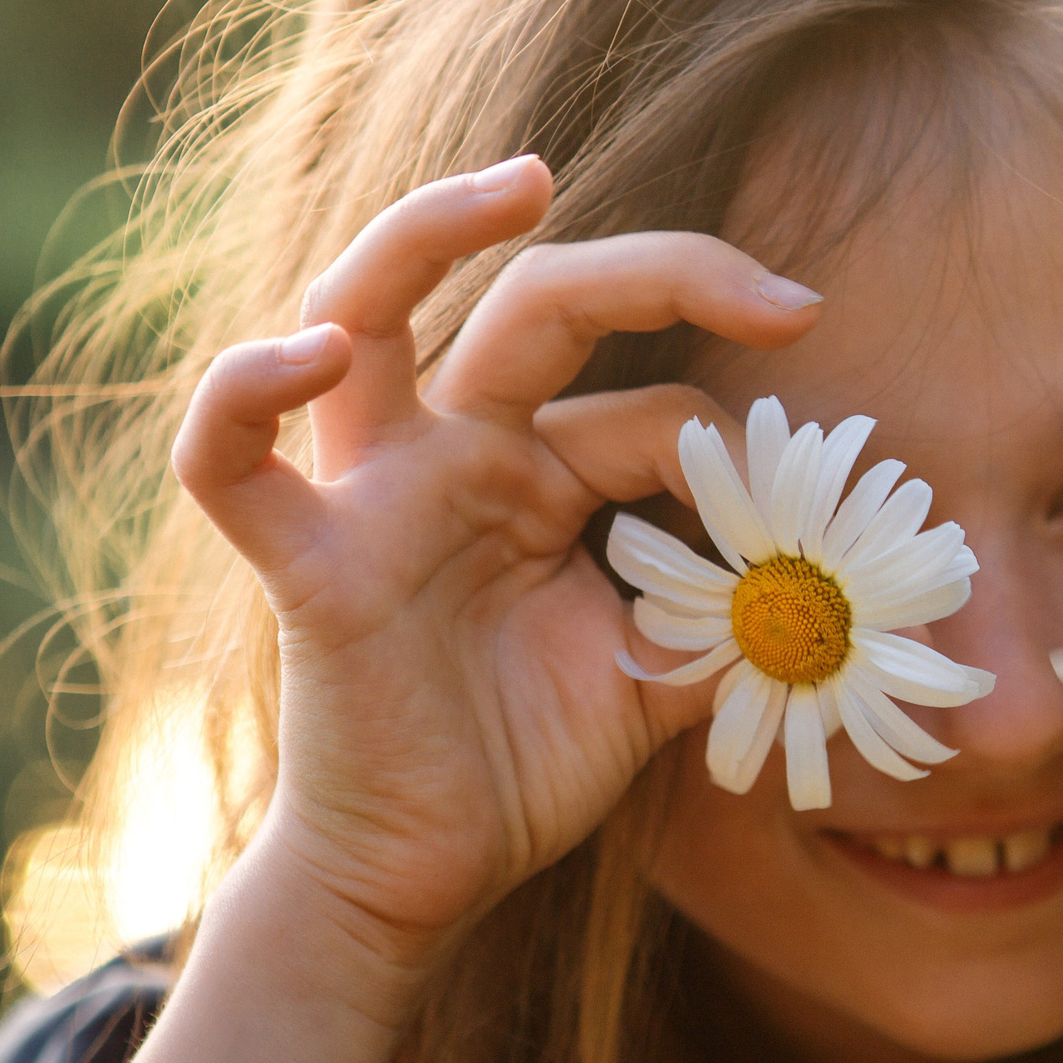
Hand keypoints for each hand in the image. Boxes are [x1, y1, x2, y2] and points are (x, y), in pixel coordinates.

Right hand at [171, 156, 817, 978]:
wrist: (426, 877)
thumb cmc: (523, 763)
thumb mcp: (657, 678)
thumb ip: (731, 621)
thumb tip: (832, 585)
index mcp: (544, 474)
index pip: (656, 415)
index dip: (749, 451)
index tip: (832, 508)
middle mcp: (459, 456)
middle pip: (538, 307)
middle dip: (663, 272)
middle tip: (785, 295)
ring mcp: (377, 495)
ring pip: (363, 309)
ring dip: (429, 230)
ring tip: (527, 184)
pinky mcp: (310, 565)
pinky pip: (230, 465)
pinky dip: (245, 394)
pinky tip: (306, 352)